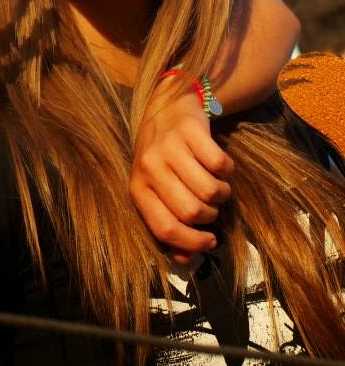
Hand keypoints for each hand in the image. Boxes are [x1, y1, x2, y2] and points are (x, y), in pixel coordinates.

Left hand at [130, 81, 233, 263]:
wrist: (167, 108)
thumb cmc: (164, 158)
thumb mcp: (158, 190)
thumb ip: (170, 224)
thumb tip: (187, 258)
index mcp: (138, 188)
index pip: (164, 229)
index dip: (192, 243)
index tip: (209, 242)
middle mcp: (149, 167)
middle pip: (192, 212)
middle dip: (209, 215)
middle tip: (210, 205)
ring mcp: (169, 147)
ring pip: (209, 190)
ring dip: (221, 193)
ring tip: (215, 185)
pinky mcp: (190, 131)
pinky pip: (221, 165)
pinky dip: (228, 170)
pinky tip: (219, 165)